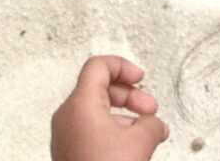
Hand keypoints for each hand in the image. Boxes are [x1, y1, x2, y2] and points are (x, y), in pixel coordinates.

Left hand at [52, 56, 167, 160]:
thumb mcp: (140, 141)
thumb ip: (152, 122)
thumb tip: (154, 124)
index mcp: (80, 104)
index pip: (98, 67)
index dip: (123, 67)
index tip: (140, 77)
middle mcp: (67, 117)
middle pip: (99, 88)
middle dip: (129, 95)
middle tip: (150, 108)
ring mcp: (65, 136)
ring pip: (96, 112)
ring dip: (124, 116)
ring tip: (147, 133)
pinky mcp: (69, 154)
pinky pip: (91, 130)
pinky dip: (112, 131)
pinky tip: (132, 148)